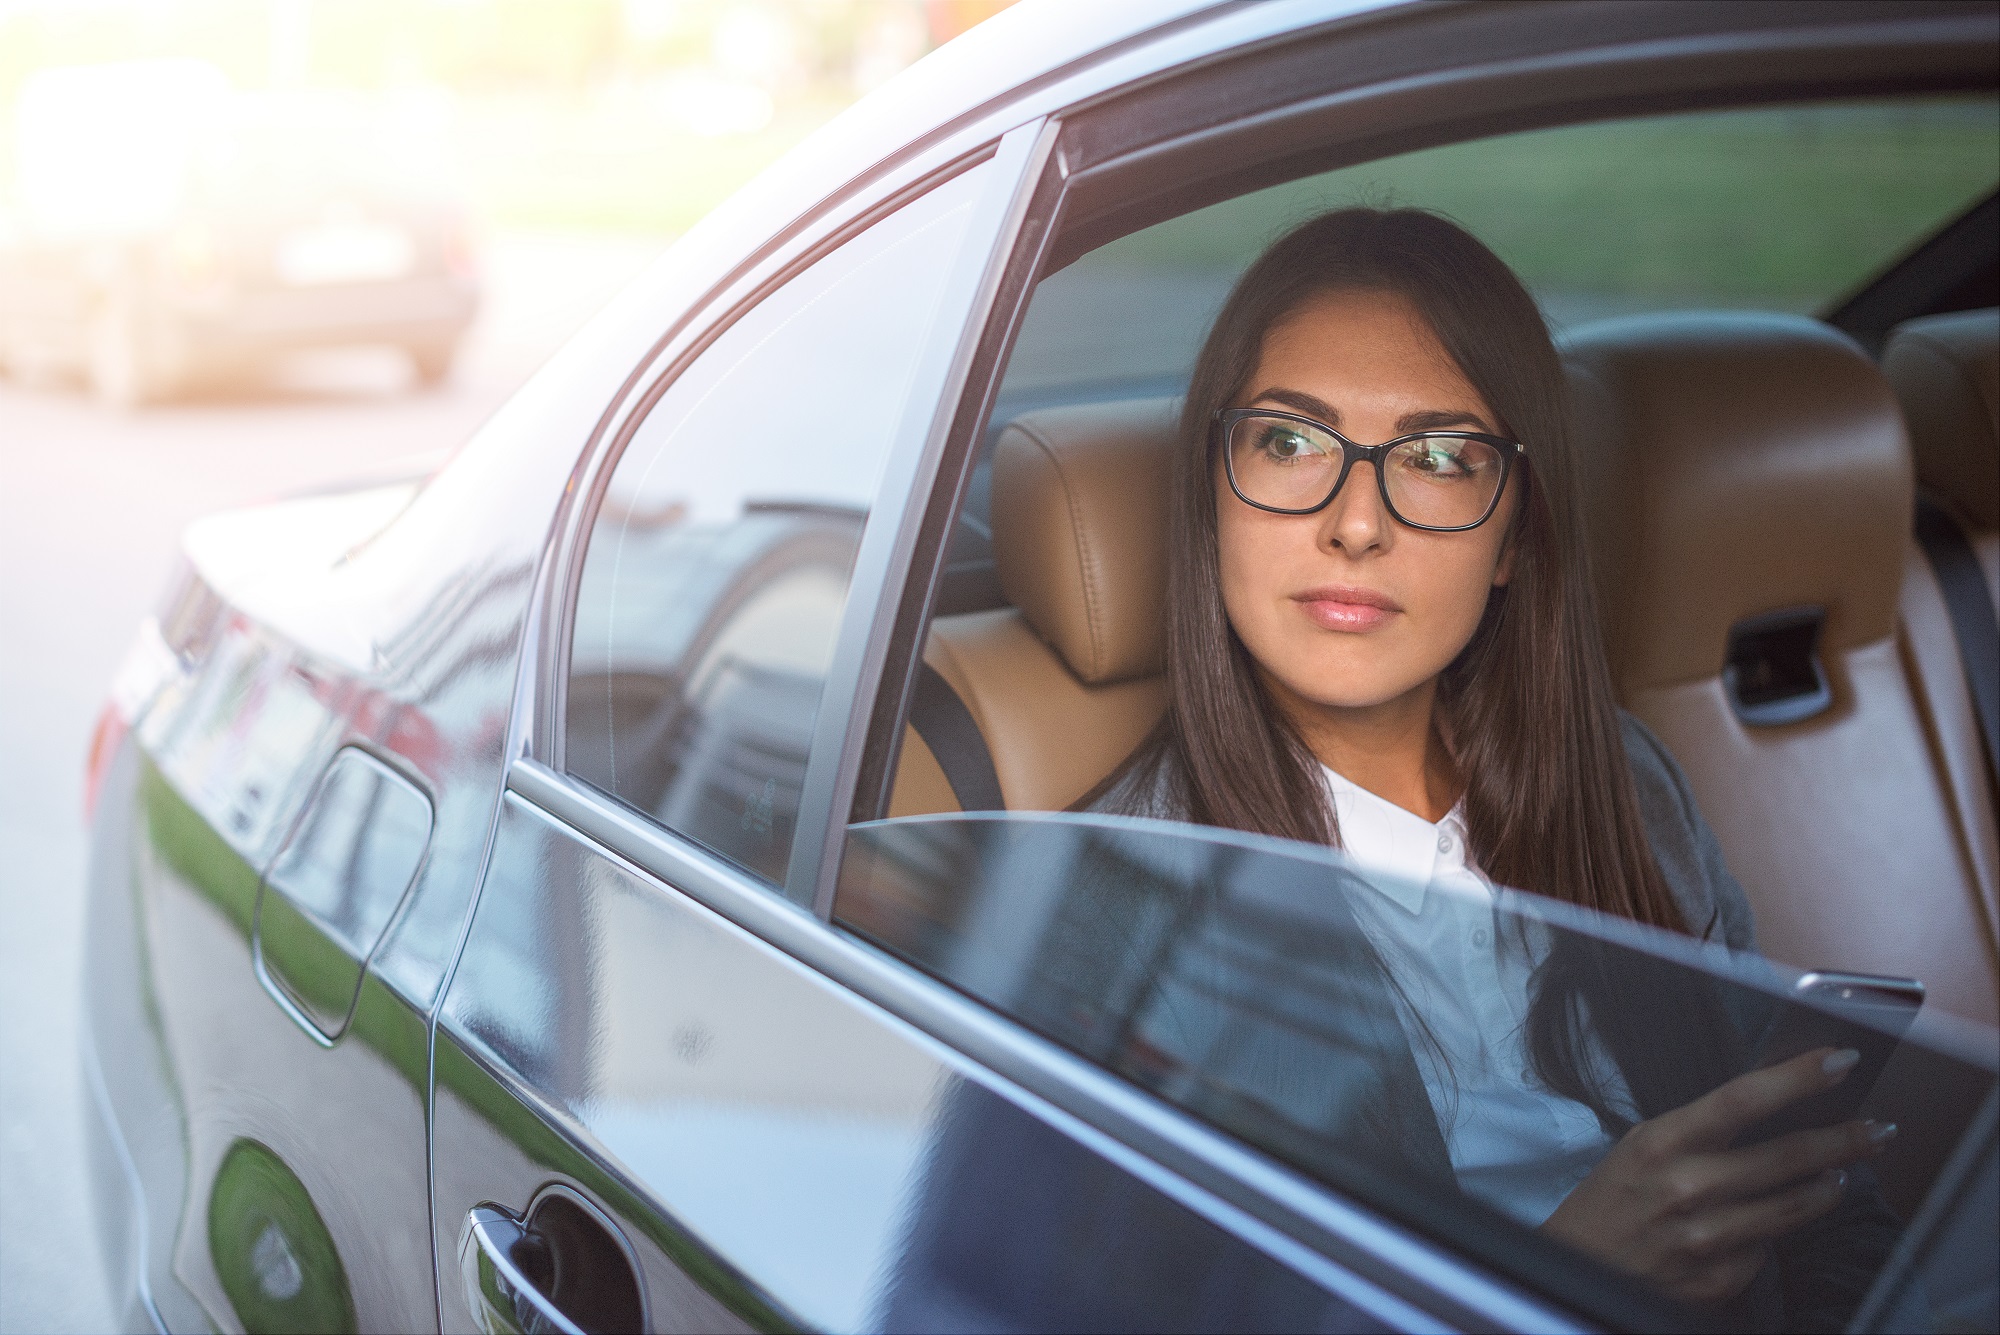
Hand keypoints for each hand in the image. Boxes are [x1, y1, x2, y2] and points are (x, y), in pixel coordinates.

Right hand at [1540, 1047, 1894, 1306]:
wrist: (1576, 1271)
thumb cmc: (1607, 1205)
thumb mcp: (1640, 1149)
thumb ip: (1699, 1132)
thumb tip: (1767, 1112)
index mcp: (1662, 1142)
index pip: (1744, 1098)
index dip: (1798, 1077)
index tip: (1839, 1061)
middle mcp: (1688, 1188)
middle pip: (1789, 1155)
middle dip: (1845, 1139)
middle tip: (1878, 1129)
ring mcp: (1707, 1237)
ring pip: (1796, 1206)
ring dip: (1829, 1187)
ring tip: (1841, 1175)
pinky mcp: (1720, 1279)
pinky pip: (1767, 1249)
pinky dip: (1774, 1233)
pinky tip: (1764, 1225)